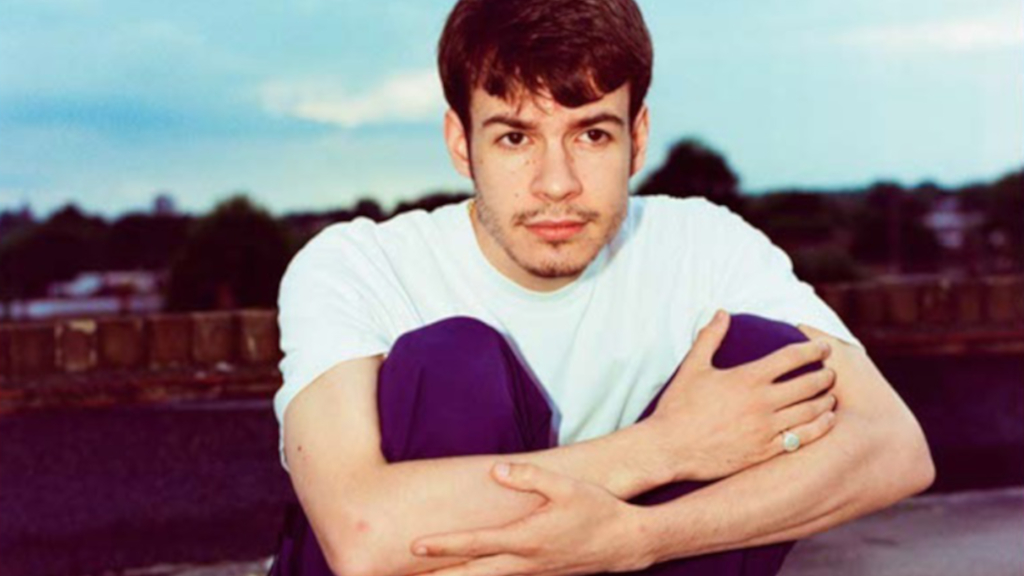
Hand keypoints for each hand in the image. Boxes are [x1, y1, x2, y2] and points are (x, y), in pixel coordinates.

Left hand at [409, 462, 653, 575]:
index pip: (474, 545)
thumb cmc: (596, 510)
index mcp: (525, 540)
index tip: (414, 546)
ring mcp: (531, 574)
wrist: (626, 543)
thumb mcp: (565, 486)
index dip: (442, 546)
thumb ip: (529, 476)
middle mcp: (524, 563)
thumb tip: (495, 470)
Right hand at [645, 310, 837, 480]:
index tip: (824, 348)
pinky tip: (826, 420)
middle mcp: (762, 402)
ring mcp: (766, 429)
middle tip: (831, 372)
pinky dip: (820, 427)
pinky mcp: (764, 451)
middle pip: (808, 384)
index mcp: (747, 378)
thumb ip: (710, 337)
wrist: (669, 448)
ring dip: (826, 400)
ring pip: (810, 412)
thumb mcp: (693, 367)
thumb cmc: (678, 406)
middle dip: (825, 375)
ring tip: (831, 395)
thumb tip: (721, 312)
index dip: (813, 350)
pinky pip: (802, 439)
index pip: (792, 357)